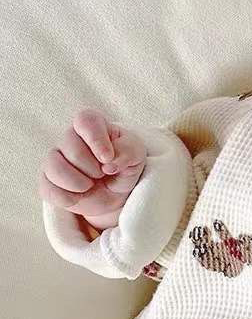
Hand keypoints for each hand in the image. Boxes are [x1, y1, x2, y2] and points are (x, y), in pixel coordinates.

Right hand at [38, 108, 146, 230]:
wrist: (115, 194)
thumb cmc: (125, 166)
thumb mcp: (137, 156)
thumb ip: (129, 152)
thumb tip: (110, 163)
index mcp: (94, 125)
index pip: (86, 120)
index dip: (96, 140)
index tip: (108, 158)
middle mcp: (70, 137)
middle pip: (71, 147)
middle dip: (92, 167)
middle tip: (103, 174)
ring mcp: (55, 158)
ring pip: (54, 166)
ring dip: (78, 182)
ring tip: (90, 185)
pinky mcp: (47, 180)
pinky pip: (47, 188)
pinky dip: (66, 197)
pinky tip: (79, 196)